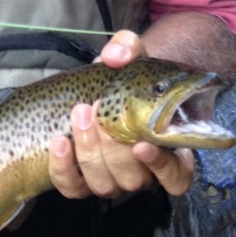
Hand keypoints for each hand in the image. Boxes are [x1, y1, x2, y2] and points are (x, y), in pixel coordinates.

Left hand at [48, 29, 193, 199]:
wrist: (102, 84)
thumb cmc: (127, 75)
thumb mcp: (133, 55)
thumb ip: (129, 48)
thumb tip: (114, 57)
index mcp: (167, 149)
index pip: (176, 178)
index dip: (162, 168)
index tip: (140, 145)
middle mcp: (143, 171)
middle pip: (134, 179)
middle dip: (112, 148)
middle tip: (95, 110)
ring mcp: (113, 178)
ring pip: (105, 185)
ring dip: (89, 153)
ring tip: (79, 114)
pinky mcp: (84, 180)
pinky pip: (74, 188)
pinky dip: (64, 169)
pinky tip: (59, 142)